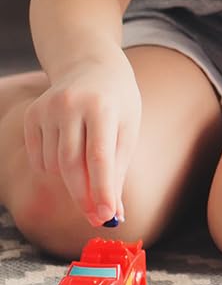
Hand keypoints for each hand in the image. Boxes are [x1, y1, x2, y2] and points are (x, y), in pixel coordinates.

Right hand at [23, 55, 141, 226]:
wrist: (91, 66)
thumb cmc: (117, 103)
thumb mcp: (127, 129)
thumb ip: (118, 169)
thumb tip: (112, 212)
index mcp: (103, 107)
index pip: (99, 157)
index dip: (101, 189)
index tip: (106, 216)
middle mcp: (71, 106)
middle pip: (71, 165)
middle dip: (84, 196)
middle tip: (96, 217)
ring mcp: (46, 109)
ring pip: (54, 165)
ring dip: (72, 179)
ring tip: (90, 165)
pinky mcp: (31, 115)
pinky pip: (39, 159)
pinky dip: (54, 168)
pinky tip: (69, 151)